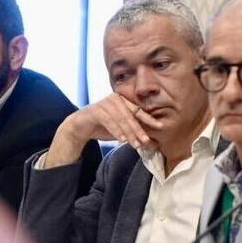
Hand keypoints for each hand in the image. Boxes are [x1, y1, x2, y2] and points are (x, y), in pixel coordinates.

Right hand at [41, 93, 162, 167]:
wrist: (80, 127)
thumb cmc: (102, 127)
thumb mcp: (121, 130)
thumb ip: (133, 132)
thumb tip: (151, 142)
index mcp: (124, 100)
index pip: (139, 111)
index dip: (150, 119)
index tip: (160, 126)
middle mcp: (115, 98)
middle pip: (131, 115)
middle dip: (139, 129)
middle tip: (146, 141)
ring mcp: (105, 102)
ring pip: (121, 119)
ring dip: (129, 133)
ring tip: (135, 144)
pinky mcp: (95, 110)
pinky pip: (108, 120)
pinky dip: (116, 130)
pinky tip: (122, 139)